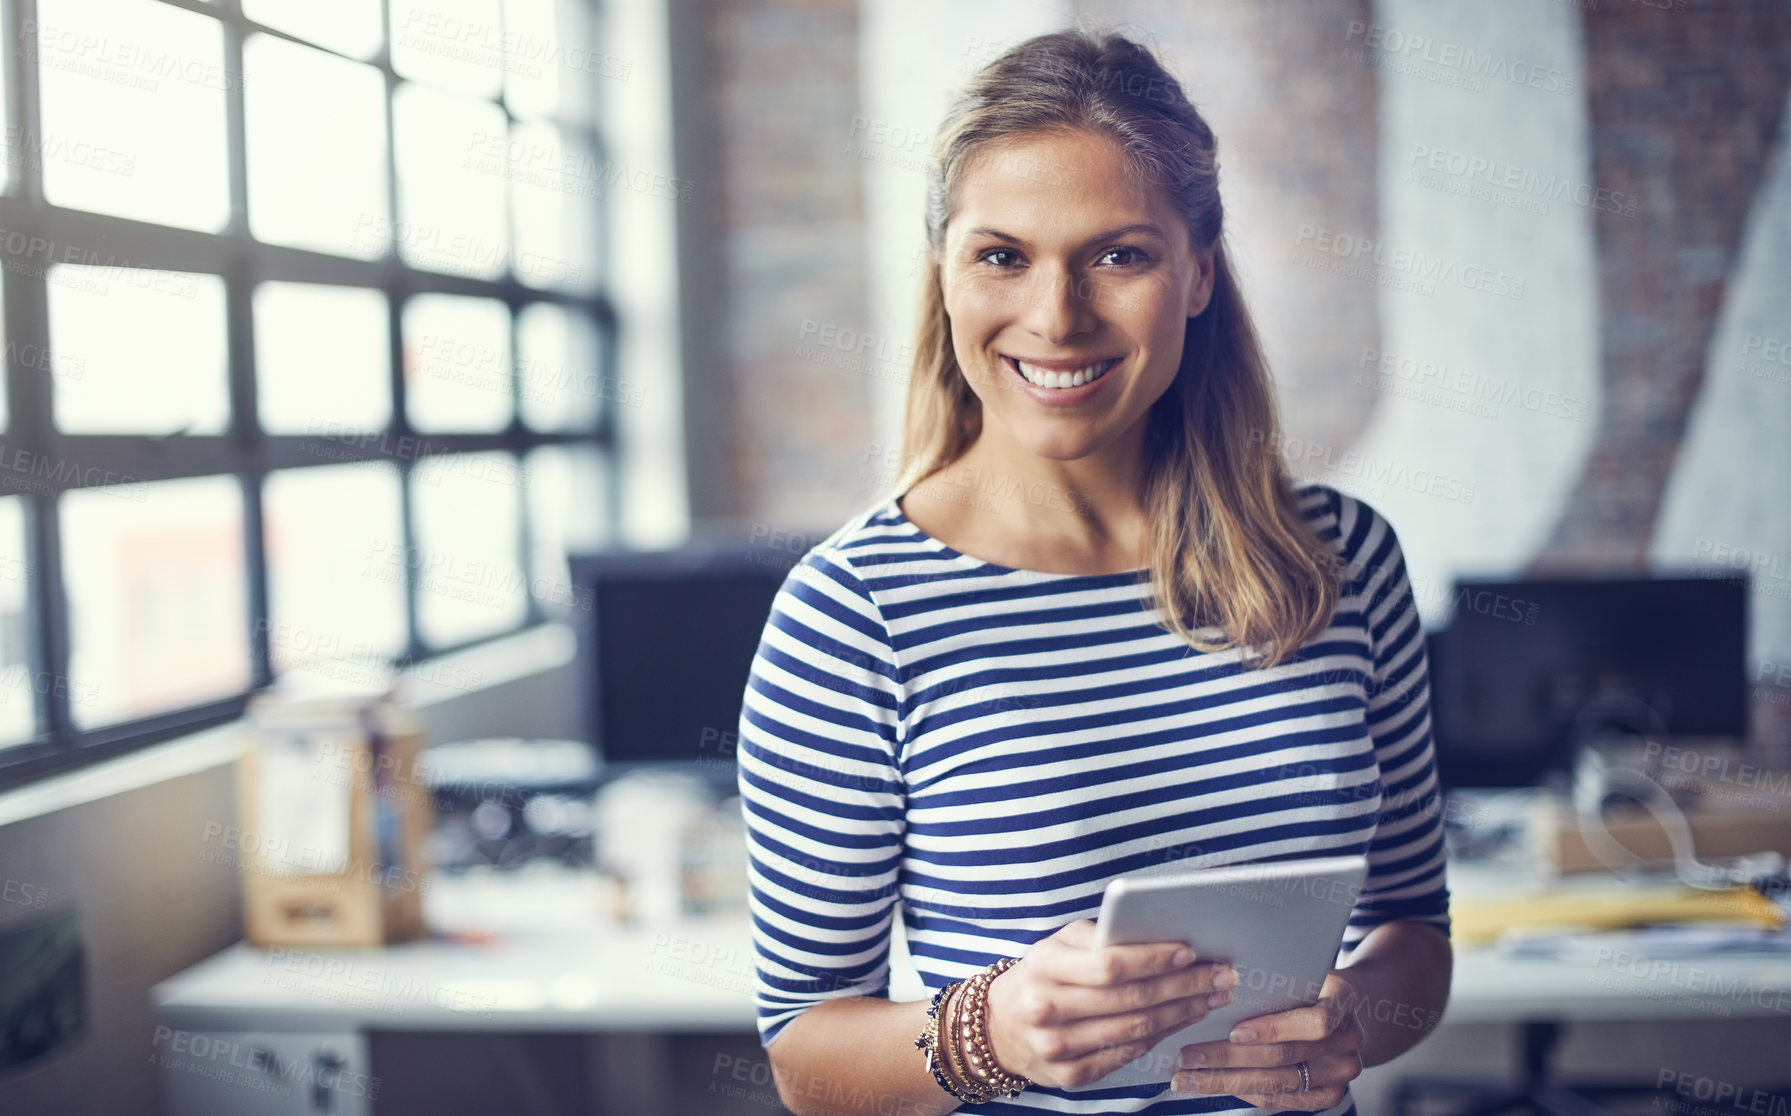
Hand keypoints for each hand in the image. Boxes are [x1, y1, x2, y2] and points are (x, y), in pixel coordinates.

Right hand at [984, 919, 1234, 1089]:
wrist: (1000, 1027)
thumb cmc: (1041, 974)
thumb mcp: (1058, 944)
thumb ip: (1100, 938)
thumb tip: (1160, 936)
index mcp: (1045, 967)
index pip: (1110, 965)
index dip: (1154, 960)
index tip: (1190, 952)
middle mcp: (1047, 1009)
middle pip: (1130, 1000)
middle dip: (1182, 987)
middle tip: (1218, 976)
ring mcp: (1057, 1047)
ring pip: (1135, 1030)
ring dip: (1181, 1013)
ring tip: (1210, 997)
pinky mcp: (1070, 1075)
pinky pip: (1126, 1055)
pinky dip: (1160, 1037)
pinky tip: (1181, 1020)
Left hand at [1171, 970, 1363, 1110]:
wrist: (1343, 1008)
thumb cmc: (1305, 982)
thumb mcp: (1295, 970)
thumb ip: (1271, 981)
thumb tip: (1213, 984)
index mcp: (1343, 1000)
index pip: (1315, 1021)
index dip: (1275, 1029)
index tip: (1233, 1032)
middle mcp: (1348, 1041)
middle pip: (1285, 1057)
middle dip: (1228, 1058)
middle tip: (1187, 1057)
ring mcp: (1341, 1073)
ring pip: (1277, 1083)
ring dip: (1226, 1081)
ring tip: (1188, 1077)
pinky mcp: (1328, 1095)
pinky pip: (1282, 1099)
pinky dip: (1245, 1092)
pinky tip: (1214, 1084)